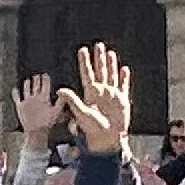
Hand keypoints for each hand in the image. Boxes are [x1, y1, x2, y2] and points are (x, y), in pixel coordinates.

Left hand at [64, 42, 132, 156]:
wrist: (108, 139)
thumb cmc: (93, 129)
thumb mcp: (81, 113)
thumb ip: (72, 101)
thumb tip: (59, 90)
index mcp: (90, 93)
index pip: (87, 73)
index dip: (85, 62)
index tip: (82, 50)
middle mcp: (101, 92)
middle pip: (100, 71)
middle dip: (99, 58)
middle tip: (98, 45)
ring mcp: (112, 95)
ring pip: (111, 76)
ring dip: (111, 64)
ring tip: (110, 53)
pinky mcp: (122, 100)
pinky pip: (123, 86)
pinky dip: (124, 78)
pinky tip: (124, 69)